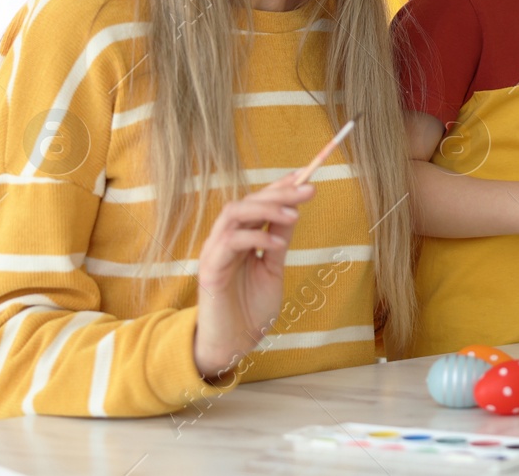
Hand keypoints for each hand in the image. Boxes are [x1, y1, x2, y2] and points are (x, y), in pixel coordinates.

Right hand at [194, 174, 315, 379]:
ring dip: (266, 208)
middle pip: (248, 201)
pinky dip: (256, 237)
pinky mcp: (210, 269)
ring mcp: (214, 252)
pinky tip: (277, 244)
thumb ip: (278, 239)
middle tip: (309, 188)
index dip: (280, 186)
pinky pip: (230, 241)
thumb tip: (294, 210)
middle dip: (279, 192)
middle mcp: (225, 239)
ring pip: (234, 212)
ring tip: (295, 214)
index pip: (259, 202)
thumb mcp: (273, 268)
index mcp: (240, 237)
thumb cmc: (251, 309)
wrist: (233, 345)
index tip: (306, 174)